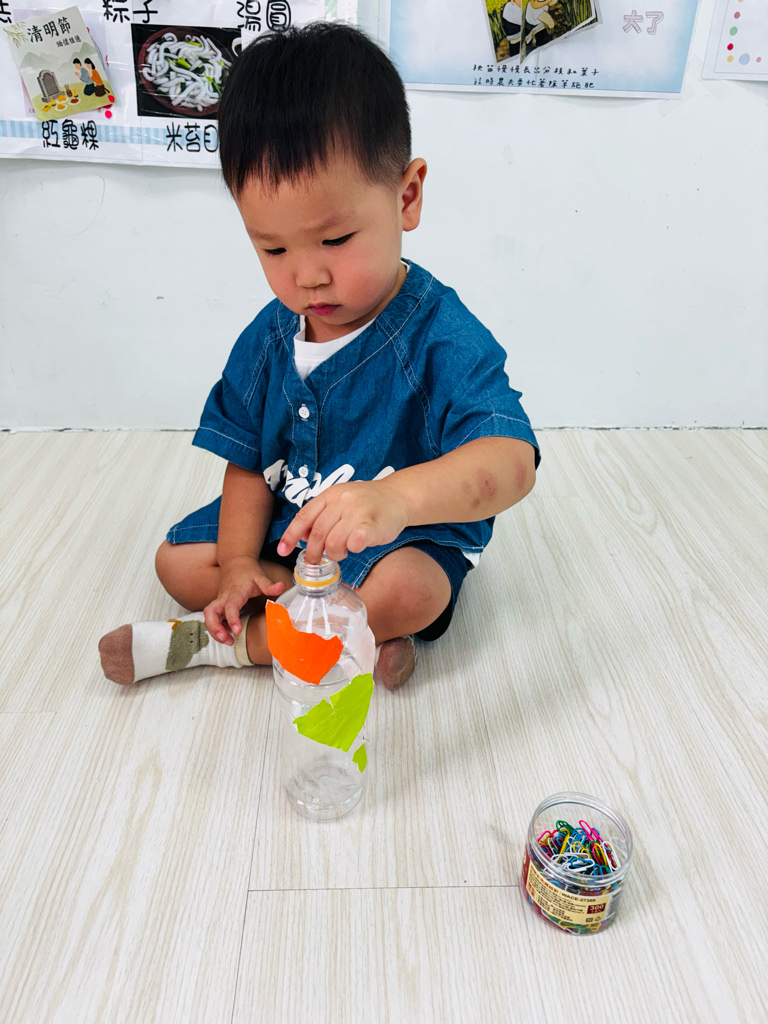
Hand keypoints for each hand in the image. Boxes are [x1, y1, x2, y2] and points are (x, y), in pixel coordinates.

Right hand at [204, 555, 286, 643]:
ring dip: (214, 631)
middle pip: (210, 613)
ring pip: (209, 617)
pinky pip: (212, 618)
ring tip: (228, 641)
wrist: (236, 562)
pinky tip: (228, 634)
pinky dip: (217, 628)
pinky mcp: (218, 606)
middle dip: (214, 628)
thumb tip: (283, 586)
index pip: (230, 606)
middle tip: (226, 639)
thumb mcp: (260, 577)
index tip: (237, 630)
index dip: (232, 619)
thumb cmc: (248, 572)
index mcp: (235, 592)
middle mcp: (223, 597)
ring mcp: (219, 601)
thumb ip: (270, 585)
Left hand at [277, 480, 408, 563]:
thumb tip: (301, 537)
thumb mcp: (340, 502)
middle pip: (317, 532)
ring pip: (334, 541)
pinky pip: (356, 541)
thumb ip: (321, 516)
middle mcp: (342, 500)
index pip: (304, 516)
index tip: (282, 552)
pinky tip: (355, 548)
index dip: (291, 535)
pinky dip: (352, 548)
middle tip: (314, 562)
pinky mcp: (373, 523)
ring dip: (334, 553)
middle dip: (313, 552)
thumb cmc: (367, 503)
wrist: (398, 496)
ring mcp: (358, 511)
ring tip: (341, 553)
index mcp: (330, 495)